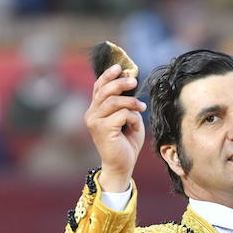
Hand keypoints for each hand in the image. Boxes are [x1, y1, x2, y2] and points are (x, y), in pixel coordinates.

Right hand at [86, 63, 146, 191]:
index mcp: (95, 110)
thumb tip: (131, 83)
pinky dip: (132, 117)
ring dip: (131, 102)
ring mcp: (95, 122)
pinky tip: (135, 126)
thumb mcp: (126, 118)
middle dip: (120, 83)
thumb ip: (125, 103)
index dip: (108, 75)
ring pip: (113, 102)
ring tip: (141, 107)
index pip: (98, 87)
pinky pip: (121, 115)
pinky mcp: (102, 130)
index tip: (120, 68)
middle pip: (104, 91)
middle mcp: (91, 114)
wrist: (122, 165)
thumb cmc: (126, 142)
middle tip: (134, 81)